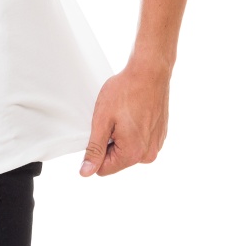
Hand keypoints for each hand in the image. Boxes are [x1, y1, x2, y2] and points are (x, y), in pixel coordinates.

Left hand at [79, 59, 170, 175]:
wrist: (150, 72)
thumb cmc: (126, 91)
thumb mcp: (102, 120)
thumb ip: (94, 149)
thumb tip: (86, 173)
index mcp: (133, 154)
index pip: (103, 169)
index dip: (96, 150)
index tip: (101, 129)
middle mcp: (148, 155)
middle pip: (117, 160)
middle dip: (110, 142)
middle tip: (113, 119)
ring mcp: (156, 145)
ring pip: (128, 150)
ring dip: (121, 137)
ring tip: (124, 114)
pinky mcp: (160, 136)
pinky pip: (139, 141)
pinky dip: (133, 131)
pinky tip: (134, 113)